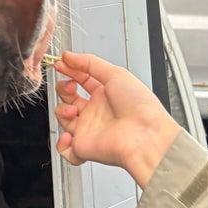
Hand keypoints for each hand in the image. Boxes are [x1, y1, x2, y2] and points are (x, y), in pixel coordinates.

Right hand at [53, 51, 180, 188]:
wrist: (146, 135)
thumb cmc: (140, 107)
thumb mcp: (116, 74)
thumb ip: (89, 62)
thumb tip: (69, 56)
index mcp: (105, 94)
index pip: (81, 79)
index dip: (70, 70)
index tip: (61, 64)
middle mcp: (97, 112)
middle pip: (70, 98)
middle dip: (64, 89)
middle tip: (68, 85)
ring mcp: (90, 129)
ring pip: (64, 120)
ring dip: (62, 111)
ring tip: (71, 109)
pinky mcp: (85, 148)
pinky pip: (67, 151)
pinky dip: (63, 144)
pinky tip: (69, 135)